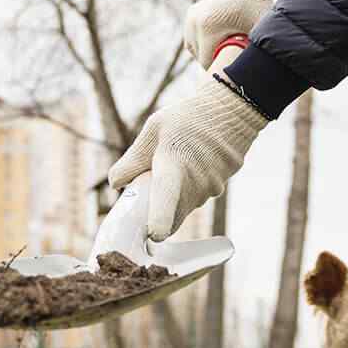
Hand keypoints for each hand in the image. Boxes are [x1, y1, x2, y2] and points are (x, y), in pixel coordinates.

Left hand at [108, 74, 266, 240]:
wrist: (231, 111)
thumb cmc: (188, 118)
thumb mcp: (154, 129)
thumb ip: (134, 158)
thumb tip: (116, 183)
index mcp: (174, 162)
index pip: (166, 195)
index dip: (160, 218)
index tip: (154, 235)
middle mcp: (195, 182)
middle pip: (170, 214)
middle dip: (156, 212)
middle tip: (150, 185)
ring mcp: (211, 188)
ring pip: (184, 207)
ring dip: (174, 198)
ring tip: (177, 165)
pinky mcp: (220, 190)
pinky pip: (197, 199)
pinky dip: (189, 191)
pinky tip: (192, 166)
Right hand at [184, 0, 273, 67]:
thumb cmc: (256, 7)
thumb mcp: (258, 31)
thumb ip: (255, 52)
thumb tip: (252, 75)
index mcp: (208, 28)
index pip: (206, 62)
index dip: (220, 67)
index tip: (234, 67)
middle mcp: (194, 22)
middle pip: (199, 57)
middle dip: (214, 60)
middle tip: (233, 58)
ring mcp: (191, 17)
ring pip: (193, 49)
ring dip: (206, 53)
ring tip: (224, 50)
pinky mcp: (191, 14)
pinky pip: (192, 38)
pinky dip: (202, 44)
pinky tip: (216, 42)